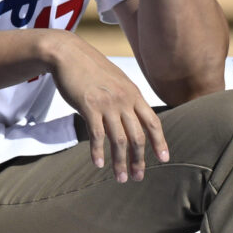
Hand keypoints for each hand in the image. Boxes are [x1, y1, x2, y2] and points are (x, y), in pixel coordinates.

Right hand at [46, 32, 166, 180]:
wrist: (68, 54)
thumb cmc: (92, 69)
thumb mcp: (118, 82)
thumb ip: (128, 99)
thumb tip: (136, 118)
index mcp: (134, 95)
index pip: (153, 122)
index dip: (160, 142)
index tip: (164, 159)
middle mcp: (125, 100)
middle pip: (138, 136)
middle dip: (140, 160)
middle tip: (138, 177)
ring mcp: (108, 103)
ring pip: (119, 139)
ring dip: (120, 162)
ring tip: (120, 178)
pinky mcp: (89, 106)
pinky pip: (97, 134)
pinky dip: (98, 151)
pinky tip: (98, 164)